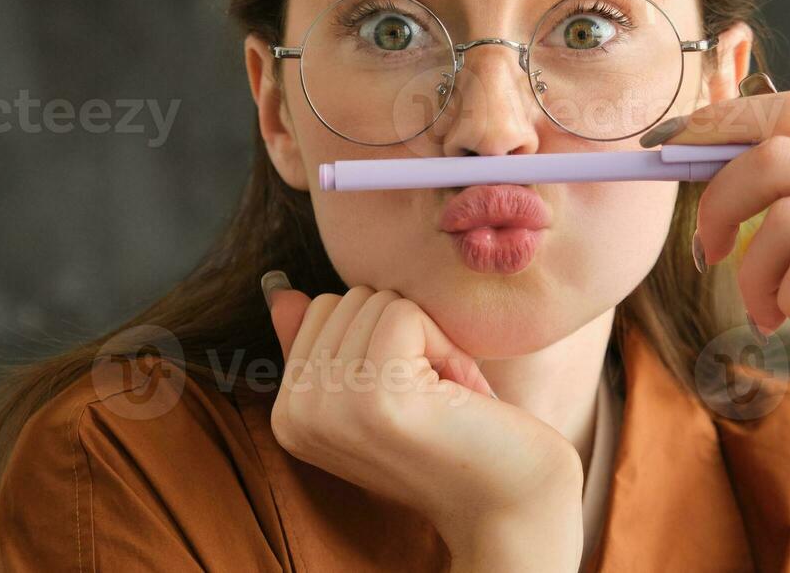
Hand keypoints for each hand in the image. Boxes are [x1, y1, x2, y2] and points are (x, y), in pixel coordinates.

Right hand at [262, 275, 582, 570]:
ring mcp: (331, 408)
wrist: (507, 495)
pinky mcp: (376, 396)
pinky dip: (442, 342)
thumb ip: (326, 344)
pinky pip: (402, 311)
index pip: (319, 310)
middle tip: (428, 395)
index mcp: (288, 415)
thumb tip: (282, 293)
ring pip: (374, 301)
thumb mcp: (376, 388)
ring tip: (440, 397)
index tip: (404, 392)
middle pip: (344, 300)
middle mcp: (296, 415)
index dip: (378, 335)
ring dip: (425, 339)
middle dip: (401, 333)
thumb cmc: (450, 436)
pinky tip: (453, 393)